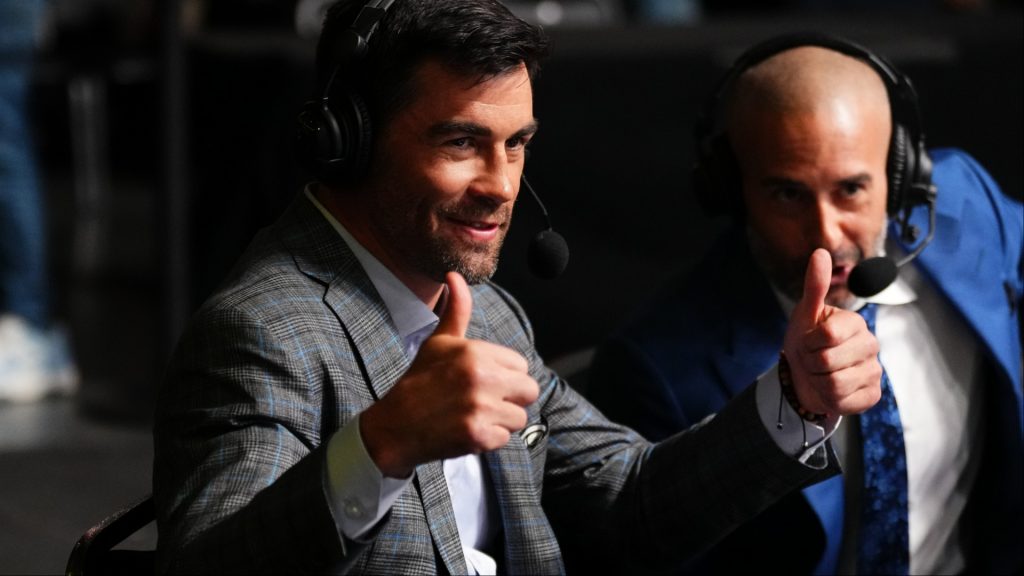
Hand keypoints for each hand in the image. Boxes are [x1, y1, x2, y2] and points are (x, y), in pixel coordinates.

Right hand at [360, 271, 539, 477]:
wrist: (395, 425)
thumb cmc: (419, 381)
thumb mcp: (439, 341)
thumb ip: (457, 310)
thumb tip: (455, 276)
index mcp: (475, 353)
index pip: (520, 365)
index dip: (505, 374)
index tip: (483, 380)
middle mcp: (481, 378)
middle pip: (529, 390)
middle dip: (511, 397)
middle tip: (484, 400)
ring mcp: (480, 408)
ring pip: (519, 417)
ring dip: (501, 420)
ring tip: (474, 415)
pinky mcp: (478, 436)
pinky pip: (505, 438)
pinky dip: (489, 439)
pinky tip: (468, 430)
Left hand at [783, 249, 881, 416]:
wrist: (804, 376)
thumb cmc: (806, 342)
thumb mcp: (805, 314)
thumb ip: (814, 286)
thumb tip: (820, 252)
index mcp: (855, 323)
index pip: (827, 335)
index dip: (808, 342)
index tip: (808, 341)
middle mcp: (870, 345)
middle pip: (827, 361)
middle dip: (810, 363)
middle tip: (812, 360)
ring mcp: (874, 371)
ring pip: (835, 384)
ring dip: (818, 382)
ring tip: (820, 375)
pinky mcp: (873, 395)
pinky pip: (845, 402)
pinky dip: (830, 399)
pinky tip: (832, 391)